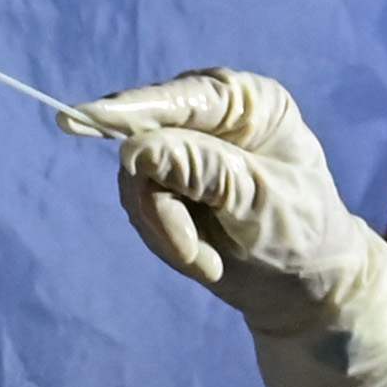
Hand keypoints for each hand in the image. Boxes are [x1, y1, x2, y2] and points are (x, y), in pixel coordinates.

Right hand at [68, 68, 386, 386]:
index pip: (182, 98)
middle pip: (147, 142)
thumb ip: (202, 171)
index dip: (132, 109)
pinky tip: (203, 260)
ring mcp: (185, 150)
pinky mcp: (167, 186)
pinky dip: (166, 241)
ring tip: (209, 263)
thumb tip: (135, 150)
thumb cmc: (300, 235)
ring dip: (165, 231)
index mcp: (247, 102)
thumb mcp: (259, 203)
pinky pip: (140, 208)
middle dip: (162, 205)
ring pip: (137, 182)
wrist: (305, 288)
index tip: (82, 119)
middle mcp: (210, 116)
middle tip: (190, 252)